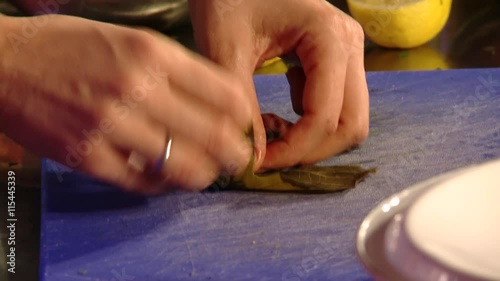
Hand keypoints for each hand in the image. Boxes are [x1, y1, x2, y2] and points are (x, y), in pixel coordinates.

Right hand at [0, 15, 252, 192]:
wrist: (5, 63)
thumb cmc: (68, 46)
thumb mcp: (129, 39)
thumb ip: (173, 69)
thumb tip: (213, 101)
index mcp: (153, 53)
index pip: (225, 93)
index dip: (243, 116)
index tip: (243, 125)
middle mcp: (137, 88)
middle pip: (213, 135)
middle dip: (235, 154)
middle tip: (237, 159)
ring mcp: (111, 126)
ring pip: (183, 166)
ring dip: (203, 176)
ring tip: (206, 174)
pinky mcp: (86, 157)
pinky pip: (141, 183)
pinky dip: (161, 185)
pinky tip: (165, 178)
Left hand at [189, 0, 368, 170]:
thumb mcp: (228, 50)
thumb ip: (243, 106)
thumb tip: (254, 160)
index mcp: (329, 38)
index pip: (326, 117)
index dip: (293, 150)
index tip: (258, 162)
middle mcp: (351, 45)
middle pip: (351, 125)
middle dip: (311, 150)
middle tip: (269, 156)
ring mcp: (349, 52)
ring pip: (349, 119)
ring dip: (313, 138)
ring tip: (271, 130)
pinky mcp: (338, 59)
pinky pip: (338, 105)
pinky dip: (311, 121)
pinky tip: (280, 111)